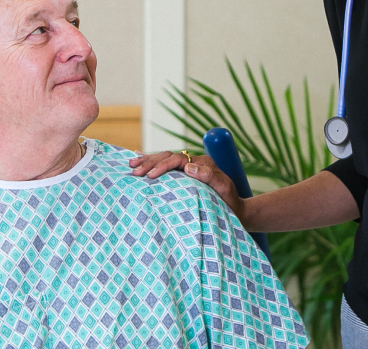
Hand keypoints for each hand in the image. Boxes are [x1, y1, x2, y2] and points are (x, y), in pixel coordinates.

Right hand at [128, 152, 245, 219]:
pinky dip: (152, 162)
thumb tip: (188, 167)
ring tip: (131, 164)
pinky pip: (166, 167)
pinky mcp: (183, 177)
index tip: (150, 176)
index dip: (163, 165)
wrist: (236, 211)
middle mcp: (194, 162)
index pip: (178, 158)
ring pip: (164, 159)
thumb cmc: (230, 203)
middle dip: (150, 162)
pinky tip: (138, 157)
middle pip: (168, 156)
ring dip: (147, 161)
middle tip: (135, 171)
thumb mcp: (224, 189)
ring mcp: (188, 169)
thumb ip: (210, 176)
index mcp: (202, 163)